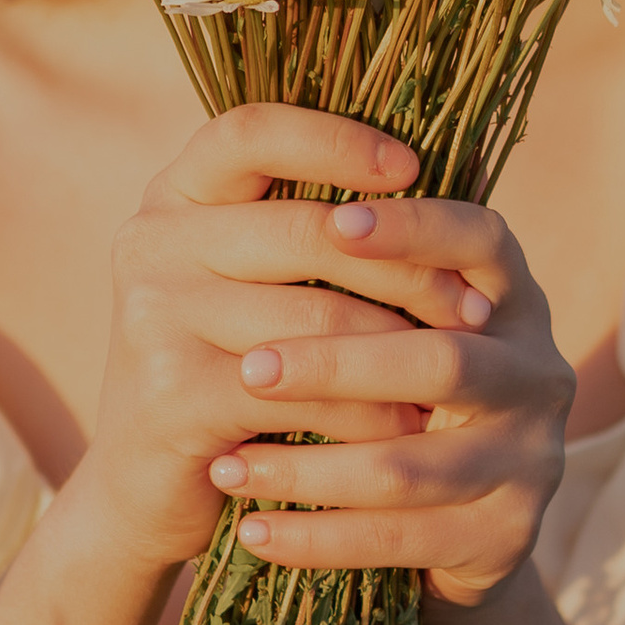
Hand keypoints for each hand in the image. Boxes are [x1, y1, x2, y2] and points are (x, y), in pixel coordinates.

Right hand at [76, 104, 528, 586]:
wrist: (147, 494)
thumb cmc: (229, 374)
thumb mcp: (256, 290)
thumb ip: (313, 235)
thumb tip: (440, 202)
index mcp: (175, 196)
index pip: (251, 130)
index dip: (335, 140)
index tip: (413, 168)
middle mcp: (151, 242)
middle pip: (307, 229)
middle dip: (409, 272)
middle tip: (477, 312)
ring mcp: (152, 317)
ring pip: (316, 316)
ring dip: (400, 353)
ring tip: (454, 376)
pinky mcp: (170, 394)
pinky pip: (301, 393)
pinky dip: (365, 413)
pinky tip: (405, 426)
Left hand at [206, 180, 574, 612]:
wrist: (457, 524)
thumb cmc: (397, 391)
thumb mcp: (399, 321)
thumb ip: (357, 266)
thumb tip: (262, 180)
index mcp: (511, 296)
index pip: (482, 239)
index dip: (415, 229)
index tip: (334, 222)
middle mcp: (539, 372)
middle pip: (443, 361)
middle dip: (338, 365)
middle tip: (251, 367)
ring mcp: (533, 459)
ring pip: (411, 467)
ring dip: (310, 468)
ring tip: (229, 469)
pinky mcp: (509, 537)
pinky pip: (400, 542)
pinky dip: (318, 538)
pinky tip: (254, 531)